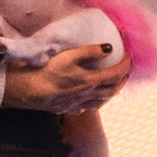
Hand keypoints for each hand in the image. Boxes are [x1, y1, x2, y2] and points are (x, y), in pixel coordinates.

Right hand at [1, 42, 127, 112]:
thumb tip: (109, 48)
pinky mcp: (66, 108)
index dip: (124, 67)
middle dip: (121, 82)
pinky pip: (86, 108)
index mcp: (90, 81)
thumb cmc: (46, 70)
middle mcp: (87, 95)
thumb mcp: (69, 55)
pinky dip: (94, 104)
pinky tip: (90, 102)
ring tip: (113, 88)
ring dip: (110, 94)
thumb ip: (90, 51)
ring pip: (101, 102)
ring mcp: (77, 104)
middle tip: (125, 74)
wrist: (27, 91)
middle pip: (111, 91)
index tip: (130, 59)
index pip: (115, 75)